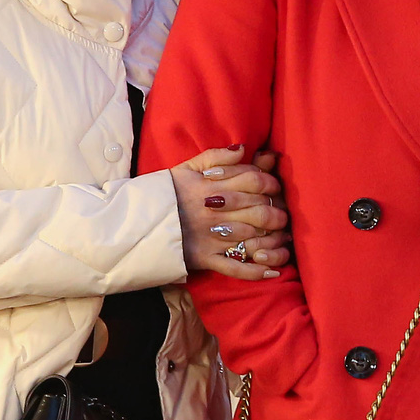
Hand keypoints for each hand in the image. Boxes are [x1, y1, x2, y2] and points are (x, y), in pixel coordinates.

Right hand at [174, 145, 290, 280]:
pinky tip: (272, 270)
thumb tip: (244, 148)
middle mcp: (215, 212)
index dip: (270, 182)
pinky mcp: (205, 259)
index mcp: (212, 187)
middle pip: (259, 210)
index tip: (274, 187)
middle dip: (277, 212)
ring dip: (273, 239)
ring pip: (252, 238)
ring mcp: (212, 238)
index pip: (254, 180)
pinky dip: (256, 272)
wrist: (137, 221)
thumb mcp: (188, 167)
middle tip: (282, 213)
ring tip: (282, 236)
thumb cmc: (167, 192)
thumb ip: (217, 156)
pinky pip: (235, 268)